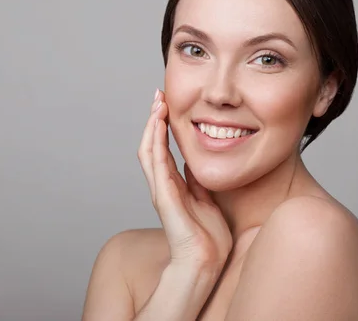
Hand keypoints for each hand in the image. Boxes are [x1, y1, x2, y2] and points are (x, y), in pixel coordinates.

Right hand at [138, 90, 232, 270]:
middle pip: (152, 145)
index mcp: (174, 185)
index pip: (164, 148)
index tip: (167, 104)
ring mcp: (161, 191)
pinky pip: (157, 165)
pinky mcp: (164, 197)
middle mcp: (164, 185)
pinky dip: (155, 143)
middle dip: (154, 119)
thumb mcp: (206, 199)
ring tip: (156, 104)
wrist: (205, 263)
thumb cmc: (208, 237)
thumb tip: (194, 162)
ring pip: (149, 151)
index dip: (163, 126)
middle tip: (158, 95)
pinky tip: (157, 126)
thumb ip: (197, 181)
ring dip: (151, 126)